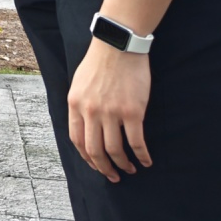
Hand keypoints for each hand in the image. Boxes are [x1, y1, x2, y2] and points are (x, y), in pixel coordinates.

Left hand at [68, 40, 151, 181]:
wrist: (118, 45)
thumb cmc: (100, 62)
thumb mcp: (79, 83)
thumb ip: (80, 104)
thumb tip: (84, 124)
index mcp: (75, 105)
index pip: (77, 140)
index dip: (86, 157)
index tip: (95, 165)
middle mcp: (91, 112)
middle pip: (94, 150)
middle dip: (104, 168)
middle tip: (113, 176)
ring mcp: (111, 113)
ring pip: (115, 150)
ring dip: (123, 165)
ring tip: (130, 170)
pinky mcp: (132, 112)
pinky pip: (136, 142)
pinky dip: (141, 156)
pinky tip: (146, 161)